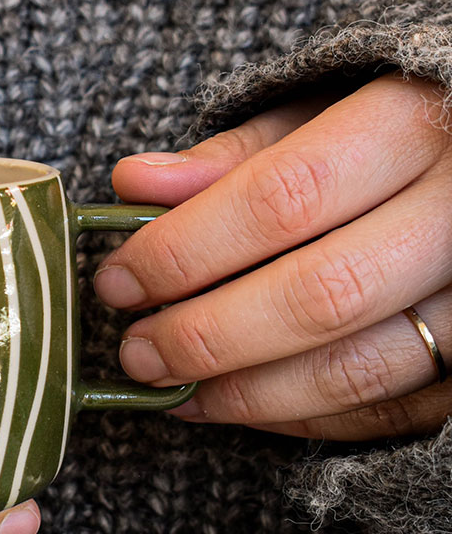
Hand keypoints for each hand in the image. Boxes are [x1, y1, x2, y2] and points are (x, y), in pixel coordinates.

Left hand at [92, 72, 451, 440]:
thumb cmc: (398, 135)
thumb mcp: (323, 116)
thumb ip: (234, 155)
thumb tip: (134, 183)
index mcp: (413, 127)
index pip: (283, 198)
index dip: (189, 248)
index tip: (119, 280)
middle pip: (319, 294)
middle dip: (208, 335)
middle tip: (137, 351)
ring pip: (357, 368)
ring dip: (247, 392)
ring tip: (173, 388)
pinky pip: (389, 410)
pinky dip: (303, 417)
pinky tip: (239, 404)